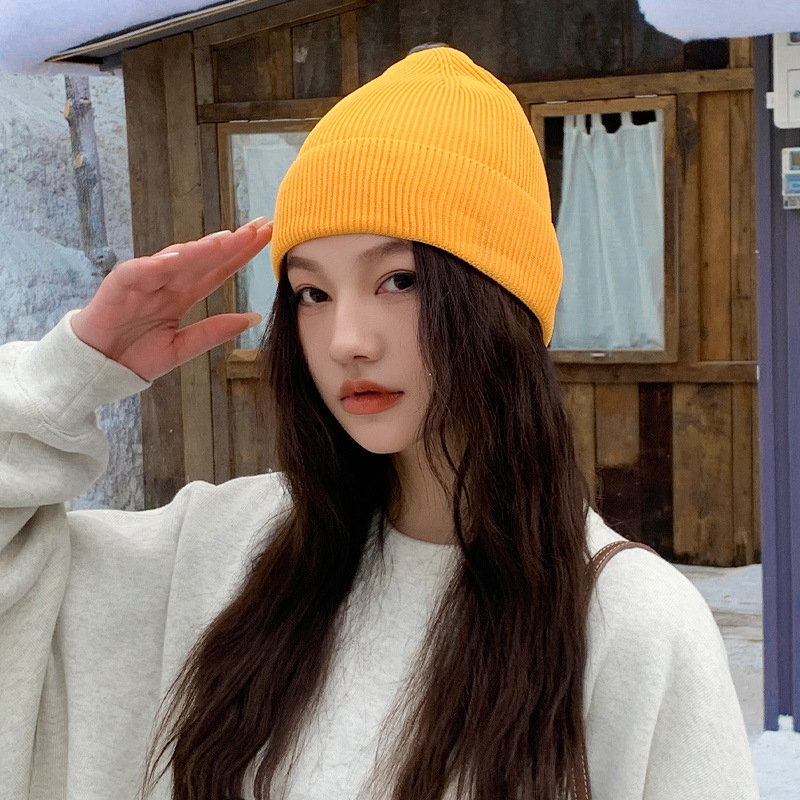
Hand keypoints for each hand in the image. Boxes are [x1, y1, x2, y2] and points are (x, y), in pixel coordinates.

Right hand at [70, 218, 272, 381]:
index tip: (267, 238)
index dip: (242, 254)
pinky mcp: (118, 288)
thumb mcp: (182, 348)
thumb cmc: (136, 355)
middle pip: (204, 258)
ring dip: (200, 249)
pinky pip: (137, 272)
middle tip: (261, 226)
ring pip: (176, 260)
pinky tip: (175, 258)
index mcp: (183, 294)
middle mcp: (167, 282)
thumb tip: (252, 317)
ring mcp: (144, 282)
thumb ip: (214, 332)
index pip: (219, 270)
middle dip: (233, 241)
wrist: (97, 368)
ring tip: (227, 239)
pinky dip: (154, 265)